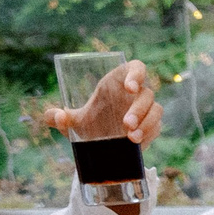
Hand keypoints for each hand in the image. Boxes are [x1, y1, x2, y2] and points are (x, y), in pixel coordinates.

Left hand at [41, 59, 160, 147]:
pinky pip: (156, 127)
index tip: (130, 88)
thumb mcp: (72, 122)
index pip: (136, 68)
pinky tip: (138, 144)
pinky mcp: (152, 126)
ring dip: (147, 123)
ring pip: (156, 110)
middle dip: (139, 110)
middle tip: (126, 125)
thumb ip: (58, 118)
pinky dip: (149, 134)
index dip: (137, 74)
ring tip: (131, 138)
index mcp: (118, 83)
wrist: (101, 146)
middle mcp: (135, 95)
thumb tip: (57, 116)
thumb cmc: (89, 125)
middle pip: (146, 94)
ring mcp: (146, 110)